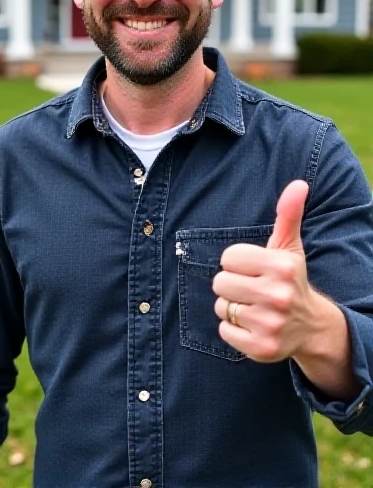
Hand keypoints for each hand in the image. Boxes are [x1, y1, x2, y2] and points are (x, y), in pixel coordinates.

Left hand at [212, 180, 318, 361]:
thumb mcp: (289, 247)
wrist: (311, 327)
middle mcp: (278, 295)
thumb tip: (299, 184)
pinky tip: (253, 326)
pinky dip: (233, 330)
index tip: (255, 270)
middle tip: (252, 289)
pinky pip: (224, 331)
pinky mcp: (262, 348)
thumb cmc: (289, 279)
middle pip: (220, 282)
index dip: (236, 263)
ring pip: (221, 307)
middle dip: (231, 285)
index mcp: (281, 267)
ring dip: (232, 307)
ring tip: (254, 307)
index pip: (227, 258)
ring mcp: (270, 324)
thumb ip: (288, 214)